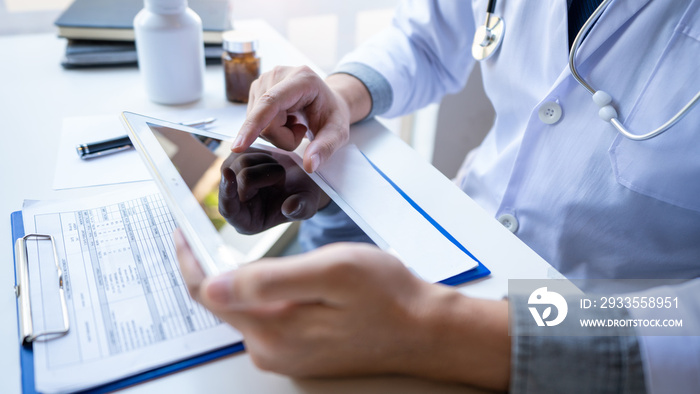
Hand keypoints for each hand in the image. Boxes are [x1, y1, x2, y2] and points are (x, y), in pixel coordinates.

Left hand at [175, 231, 510, 389]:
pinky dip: (257, 290)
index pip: (208, 291)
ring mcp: (285, 353)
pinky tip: (268, 271)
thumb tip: (212, 285)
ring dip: (234, 276)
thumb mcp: (331, 273)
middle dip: (209, 262)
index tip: (182, 226)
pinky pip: (264, 317)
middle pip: (221, 301)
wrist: (425, 329)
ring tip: (232, 242)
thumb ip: (268, 281)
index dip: (189, 256)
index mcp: (272, 330)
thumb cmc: (387, 296)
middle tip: (205, 226)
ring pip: (242, 308)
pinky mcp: (299, 350)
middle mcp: (271, 349)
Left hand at [219, 147, 329, 234]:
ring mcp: (232, 180)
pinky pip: (242, 149)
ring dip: (266, 162)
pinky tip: (270, 162)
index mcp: (247, 221)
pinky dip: (261, 153)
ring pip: (241, 160)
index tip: (228, 173)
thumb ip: (300, 209)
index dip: (228, 192)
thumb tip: (289, 208)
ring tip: (278, 173)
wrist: (302, 178)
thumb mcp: (307, 205)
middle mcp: (234, 202)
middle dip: (267, 174)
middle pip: (241, 177)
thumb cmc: (302, 196)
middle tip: (282, 181)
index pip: (229, 209)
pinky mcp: (233, 163)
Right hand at [232, 66, 368, 172]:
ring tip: (295, 123)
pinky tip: (285, 119)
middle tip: (301, 131)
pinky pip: (254, 121)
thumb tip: (310, 165)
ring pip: (256, 122)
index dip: (253, 125)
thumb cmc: (332, 115)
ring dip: (276, 133)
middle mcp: (278, 74)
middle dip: (281, 137)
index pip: (270, 103)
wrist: (327, 101)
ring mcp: (263, 80)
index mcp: (301, 79)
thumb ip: (326, 148)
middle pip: (264, 120)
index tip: (238, 146)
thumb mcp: (338, 133)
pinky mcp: (256, 89)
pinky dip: (270, 128)